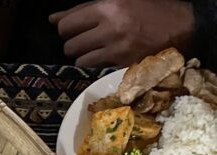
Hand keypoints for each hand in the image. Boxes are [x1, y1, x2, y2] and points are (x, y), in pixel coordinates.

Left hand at [50, 0, 194, 66]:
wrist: (181, 27)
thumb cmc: (148, 10)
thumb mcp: (118, 1)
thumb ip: (83, 10)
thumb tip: (52, 19)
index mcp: (109, 6)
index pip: (67, 24)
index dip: (65, 29)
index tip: (72, 30)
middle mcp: (110, 26)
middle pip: (69, 45)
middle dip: (73, 44)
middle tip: (86, 40)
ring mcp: (116, 47)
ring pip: (79, 59)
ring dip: (84, 56)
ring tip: (97, 48)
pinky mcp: (122, 63)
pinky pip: (94, 67)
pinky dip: (96, 63)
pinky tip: (107, 55)